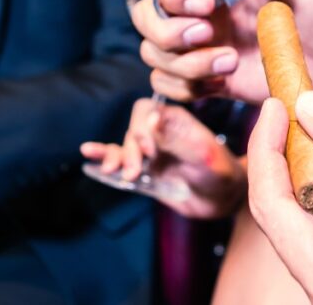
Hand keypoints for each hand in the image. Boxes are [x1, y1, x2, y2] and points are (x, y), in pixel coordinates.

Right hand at [81, 99, 245, 218]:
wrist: (224, 201)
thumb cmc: (221, 173)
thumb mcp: (203, 155)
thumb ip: (178, 137)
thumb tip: (153, 117)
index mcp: (174, 120)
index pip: (145, 111)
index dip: (142, 128)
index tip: (151, 151)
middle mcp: (159, 132)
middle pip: (131, 130)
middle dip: (130, 149)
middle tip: (136, 171)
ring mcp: (150, 152)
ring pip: (123, 146)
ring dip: (116, 157)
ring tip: (115, 171)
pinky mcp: (143, 171)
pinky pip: (119, 161)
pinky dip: (103, 158)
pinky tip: (88, 155)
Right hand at [131, 0, 312, 103]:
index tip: (208, 3)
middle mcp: (203, 10)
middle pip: (146, 16)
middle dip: (166, 31)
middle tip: (205, 37)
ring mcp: (203, 46)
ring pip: (154, 54)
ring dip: (184, 65)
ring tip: (231, 64)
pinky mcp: (210, 79)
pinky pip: (169, 86)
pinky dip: (185, 88)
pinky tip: (221, 83)